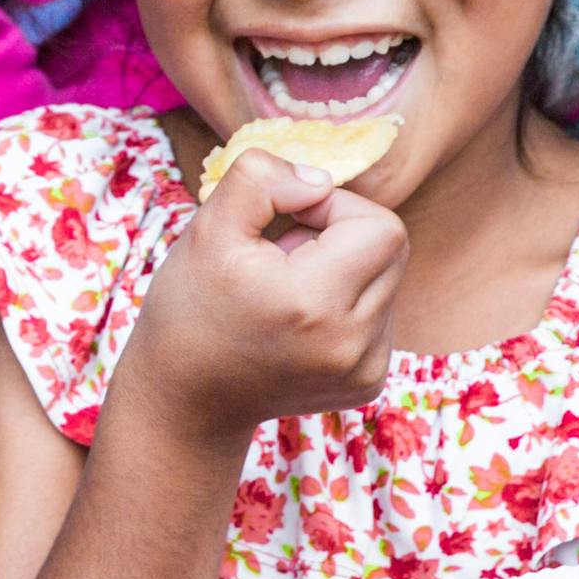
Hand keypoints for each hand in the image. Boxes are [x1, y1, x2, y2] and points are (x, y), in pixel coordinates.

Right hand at [117, 149, 408, 442]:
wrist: (186, 399)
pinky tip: (301, 322)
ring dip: (345, 270)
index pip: (380, 226)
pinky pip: (380, 316)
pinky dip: (347, 305)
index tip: (287, 222)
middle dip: (342, 235)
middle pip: (392, 250)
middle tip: (286, 255)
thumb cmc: (191, 308)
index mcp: (313, 303)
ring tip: (289, 292)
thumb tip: (320, 181)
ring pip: (387, 280)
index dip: (334, 207)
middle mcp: (352, 344)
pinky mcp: (368, 382)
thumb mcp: (207, 229)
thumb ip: (260, 180)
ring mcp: (365, 370)